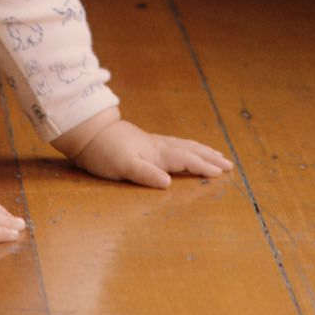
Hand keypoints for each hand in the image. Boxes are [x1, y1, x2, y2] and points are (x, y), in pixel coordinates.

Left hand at [70, 117, 232, 188]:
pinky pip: (172, 144)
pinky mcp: (142, 141)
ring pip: (181, 145)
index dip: (203, 167)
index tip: (222, 173)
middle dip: (208, 157)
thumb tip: (168, 183)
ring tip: (214, 154)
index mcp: (156, 153)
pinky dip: (185, 147)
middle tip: (228, 163)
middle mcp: (157, 146)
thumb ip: (145, 174)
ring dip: (200, 150)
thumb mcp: (122, 167)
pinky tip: (183, 149)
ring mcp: (150, 142)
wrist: (86, 132)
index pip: (186, 160)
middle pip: (189, 150)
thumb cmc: (103, 152)